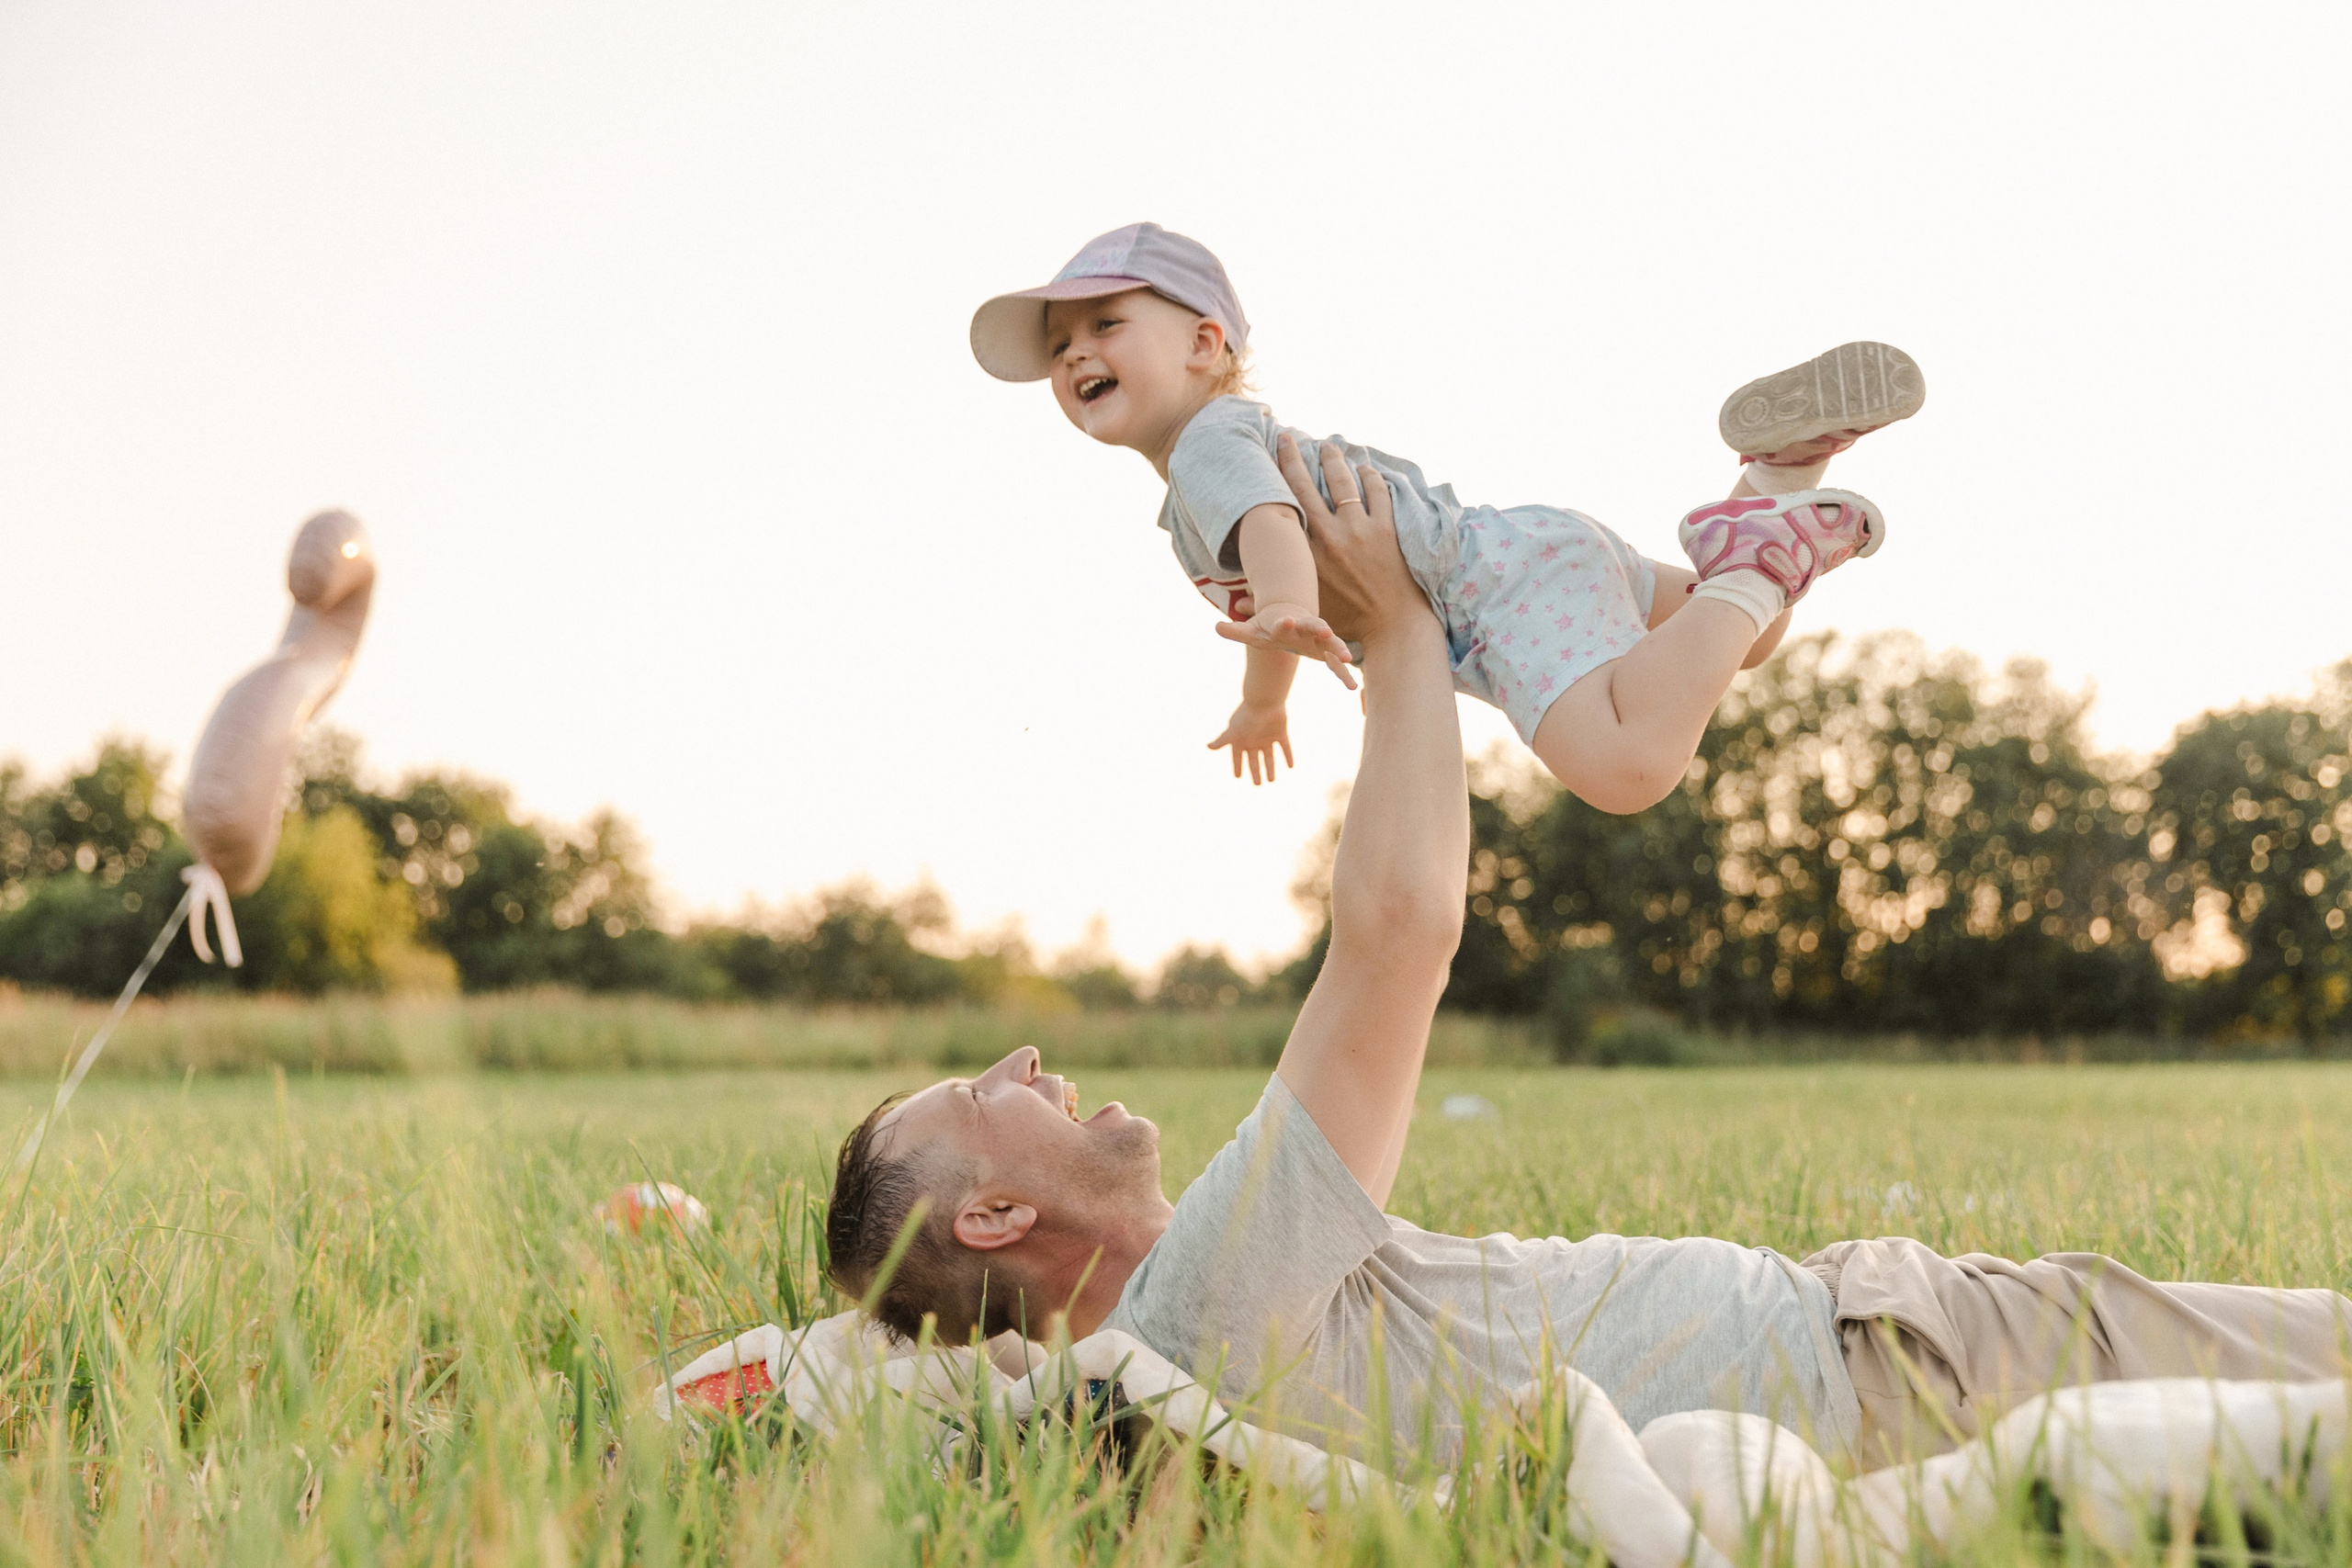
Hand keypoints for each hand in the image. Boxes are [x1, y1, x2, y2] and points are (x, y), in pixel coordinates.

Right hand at [1207, 700, 1293, 783]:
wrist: (1265, 700)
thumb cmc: (1248, 716)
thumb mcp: (1234, 731)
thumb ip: (1222, 740)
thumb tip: (1208, 747)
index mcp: (1242, 739)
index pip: (1238, 756)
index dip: (1237, 766)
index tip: (1237, 776)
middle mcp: (1254, 739)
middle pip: (1254, 760)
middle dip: (1255, 772)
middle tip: (1258, 784)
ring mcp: (1268, 737)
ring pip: (1269, 756)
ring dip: (1270, 768)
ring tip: (1271, 780)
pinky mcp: (1280, 733)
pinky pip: (1285, 747)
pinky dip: (1288, 756)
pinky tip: (1291, 766)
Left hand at [1212, 599, 1357, 688]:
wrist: (1292, 618)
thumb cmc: (1270, 628)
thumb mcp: (1252, 631)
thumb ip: (1236, 631)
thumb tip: (1216, 627)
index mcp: (1287, 623)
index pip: (1285, 623)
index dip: (1286, 623)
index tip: (1287, 622)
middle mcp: (1307, 629)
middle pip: (1315, 627)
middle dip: (1320, 629)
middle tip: (1325, 632)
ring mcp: (1320, 640)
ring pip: (1332, 644)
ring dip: (1339, 649)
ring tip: (1346, 659)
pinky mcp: (1328, 653)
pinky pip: (1338, 665)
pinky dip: (1345, 675)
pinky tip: (1353, 688)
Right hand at [1274, 434, 1421, 646]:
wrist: (1393, 628)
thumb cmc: (1348, 625)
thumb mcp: (1306, 611)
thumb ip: (1271, 604)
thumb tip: (1238, 604)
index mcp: (1307, 556)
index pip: (1285, 509)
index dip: (1274, 482)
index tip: (1264, 464)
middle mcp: (1330, 538)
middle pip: (1307, 487)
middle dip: (1294, 458)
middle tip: (1289, 437)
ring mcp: (1360, 531)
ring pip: (1344, 483)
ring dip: (1334, 461)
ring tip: (1329, 446)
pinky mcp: (1386, 530)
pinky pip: (1377, 493)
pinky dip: (1370, 477)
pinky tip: (1365, 469)